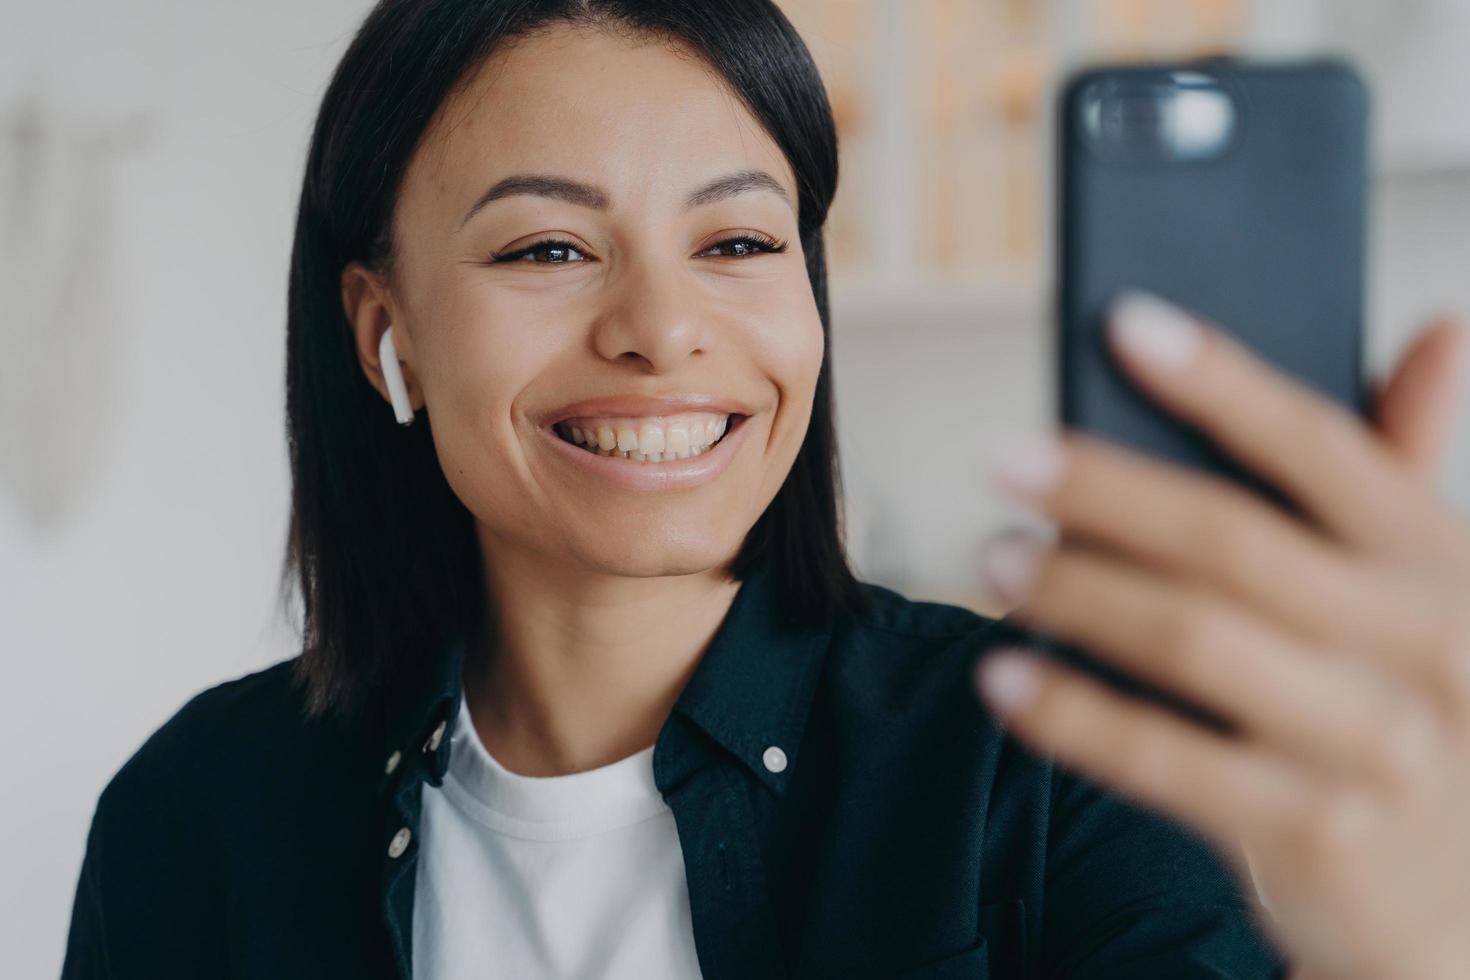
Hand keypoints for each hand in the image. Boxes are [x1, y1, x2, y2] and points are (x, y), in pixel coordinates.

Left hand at [972, 291, 1469, 979]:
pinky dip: (1070, 714)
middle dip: (1105, 490)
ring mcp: (1373, 749)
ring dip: (1076, 592)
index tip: (1125, 325)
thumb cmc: (1419, 712)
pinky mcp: (1313, 833)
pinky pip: (1161, 760)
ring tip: (995, 560)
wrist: (1462, 909)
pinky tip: (1003, 676)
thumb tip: (1441, 330)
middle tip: (1004, 458)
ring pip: (1191, 643)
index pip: (1326, 449)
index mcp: (1446, 564)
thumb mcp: (1437, 594)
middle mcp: (1423, 649)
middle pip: (1233, 542)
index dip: (1223, 382)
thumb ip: (1408, 470)